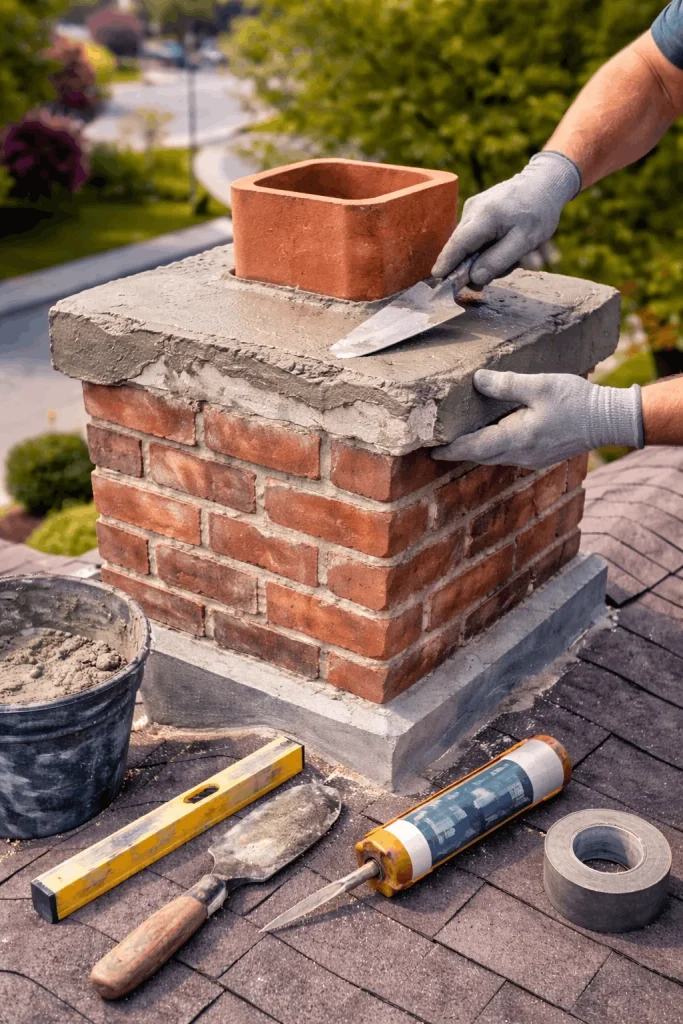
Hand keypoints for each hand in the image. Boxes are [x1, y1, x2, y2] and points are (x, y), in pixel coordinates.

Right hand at [432, 152, 580, 286]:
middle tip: (483, 282)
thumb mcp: (525, 242)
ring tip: (508, 255)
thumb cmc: (538, 213)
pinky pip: (473, 235)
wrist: (543, 182)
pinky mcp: (475, 208)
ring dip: (481, 256)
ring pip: (467, 242)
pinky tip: (502, 244)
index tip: (437, 277)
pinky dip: (484, 246)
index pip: (459, 244)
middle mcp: (472, 209)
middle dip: (468, 266)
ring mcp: (472, 206)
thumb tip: (474, 278)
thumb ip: (498, 261)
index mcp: (485, 216)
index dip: (447, 262)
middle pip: (460, 245)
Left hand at [432, 369, 643, 468]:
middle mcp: (521, 455)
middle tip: (436, 445)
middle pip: (480, 456)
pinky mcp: (540, 455)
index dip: (450, 449)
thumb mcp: (540, 385)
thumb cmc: (577, 401)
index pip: (474, 448)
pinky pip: (508, 454)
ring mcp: (531, 458)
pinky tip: (489, 435)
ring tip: (457, 439)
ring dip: (475, 449)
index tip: (430, 450)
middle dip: (458, 451)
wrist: (608, 420)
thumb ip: (507, 384)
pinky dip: (493, 447)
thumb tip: (477, 380)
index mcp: (517, 439)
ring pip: (494, 456)